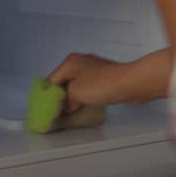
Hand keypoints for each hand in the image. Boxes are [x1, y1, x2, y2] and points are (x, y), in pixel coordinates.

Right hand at [49, 47, 172, 108]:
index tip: (45, 110)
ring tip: (67, 114)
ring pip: (76, 87)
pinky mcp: (104, 79)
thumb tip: (64, 107)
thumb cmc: (102, 84)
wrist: (131, 84)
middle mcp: (80, 63)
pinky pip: (88, 89)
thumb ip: (64, 101)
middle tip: (55, 114)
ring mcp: (93, 70)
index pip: (51, 80)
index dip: (47, 96)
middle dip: (59, 98)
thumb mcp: (76, 93)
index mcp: (70, 62)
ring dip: (72, 100)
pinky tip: (83, 108)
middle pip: (63, 83)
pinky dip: (83, 98)